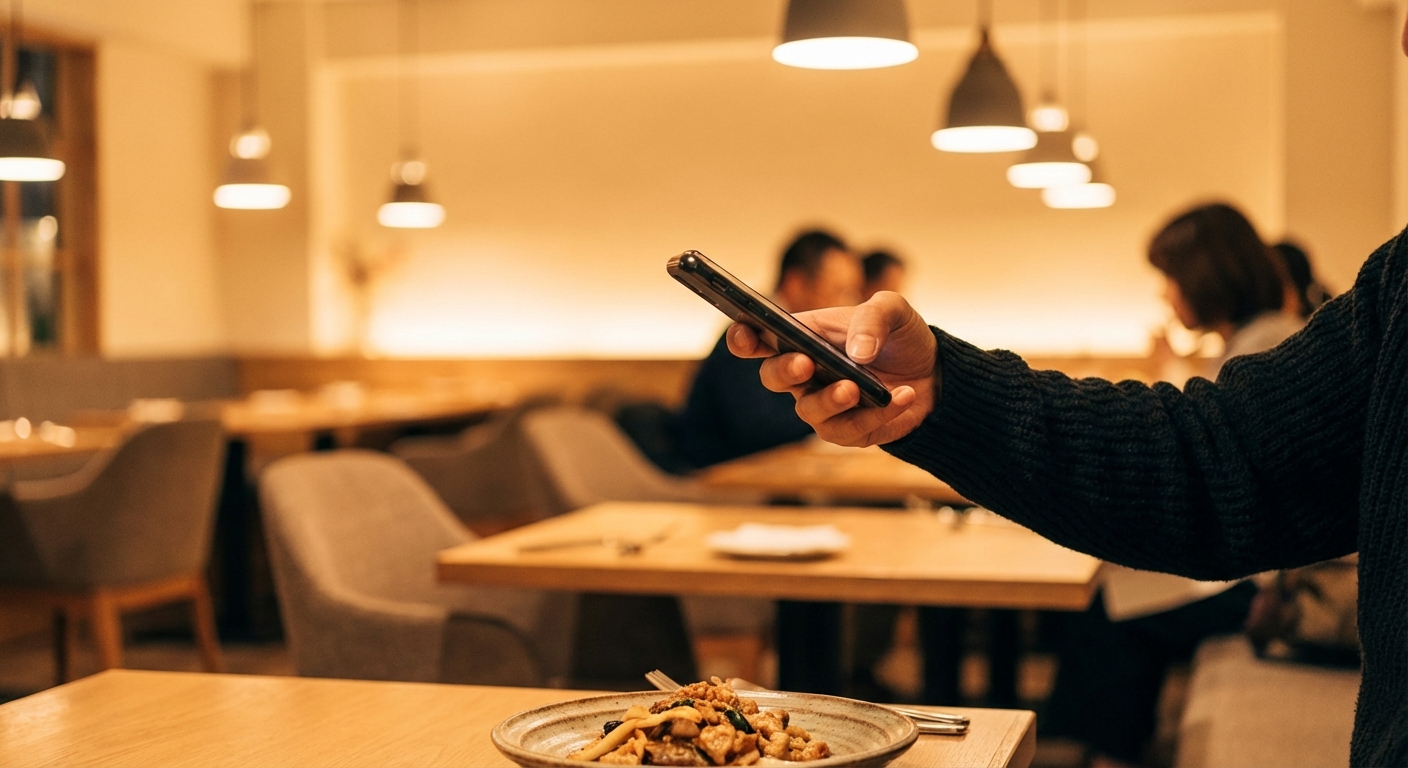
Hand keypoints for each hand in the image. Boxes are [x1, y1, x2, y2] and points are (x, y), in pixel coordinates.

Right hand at [727, 291, 936, 446]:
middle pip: (772, 377)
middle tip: (806, 363)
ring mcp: (824, 404)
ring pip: (807, 411)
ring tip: (854, 388)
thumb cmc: (900, 336)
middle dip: (784, 371)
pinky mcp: (849, 430)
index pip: (760, 338)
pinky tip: (901, 396)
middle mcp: (806, 373)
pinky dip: (876, 414)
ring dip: (829, 400)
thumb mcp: (893, 310)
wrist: (934, 372)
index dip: (743, 338)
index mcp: (804, 337)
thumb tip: (857, 352)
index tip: (745, 334)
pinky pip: (850, 430)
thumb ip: (873, 317)